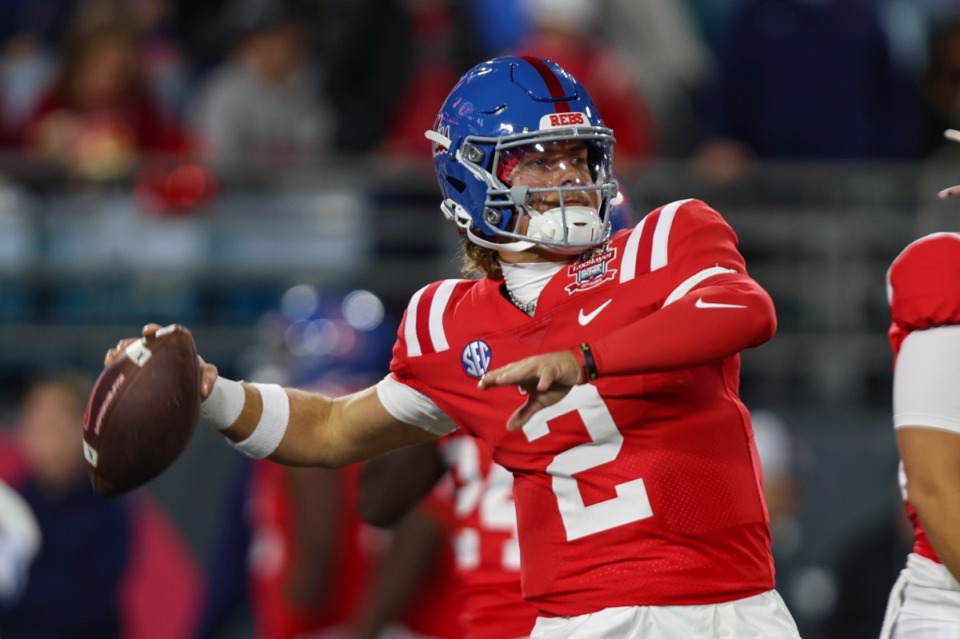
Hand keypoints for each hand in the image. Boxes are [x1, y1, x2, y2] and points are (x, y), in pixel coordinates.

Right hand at [103, 323, 218, 398]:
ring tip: (111, 357)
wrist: (188, 388)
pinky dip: (116, 365)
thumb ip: (208, 378)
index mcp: (174, 346)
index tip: (147, 331)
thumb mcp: (205, 375)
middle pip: (142, 343)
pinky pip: (124, 367)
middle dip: (131, 343)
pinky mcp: (137, 372)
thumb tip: (203, 391)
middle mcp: (157, 350)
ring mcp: (145, 361)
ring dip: (120, 354)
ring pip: (130, 354)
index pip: (164, 334)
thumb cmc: (197, 376)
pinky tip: (108, 365)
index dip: (154, 330)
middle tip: (122, 347)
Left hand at [478, 350, 581, 431]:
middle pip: (510, 372)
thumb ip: (524, 413)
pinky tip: (541, 387)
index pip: (504, 377)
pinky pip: (548, 374)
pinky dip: (544, 380)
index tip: (479, 386)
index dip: (492, 380)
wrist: (573, 368)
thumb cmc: (553, 382)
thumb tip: (508, 428)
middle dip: (497, 375)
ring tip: (501, 381)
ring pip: (525, 370)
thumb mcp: (538, 402)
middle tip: (484, 380)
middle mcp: (527, 368)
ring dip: (514, 375)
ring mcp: (540, 367)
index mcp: (522, 374)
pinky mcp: (554, 369)